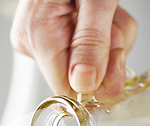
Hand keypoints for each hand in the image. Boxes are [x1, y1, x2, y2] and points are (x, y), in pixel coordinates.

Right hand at [11, 0, 136, 99]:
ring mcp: (42, 38)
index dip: (98, 82)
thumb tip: (83, 83)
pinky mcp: (55, 35)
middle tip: (112, 21)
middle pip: (83, 77)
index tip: (115, 58)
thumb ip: (92, 42)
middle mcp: (33, 41)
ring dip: (111, 40)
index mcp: (37, 36)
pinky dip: (105, 34)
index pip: (67, 90)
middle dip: (109, 53)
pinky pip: (89, 49)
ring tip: (107, 11)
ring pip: (91, 63)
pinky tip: (102, 13)